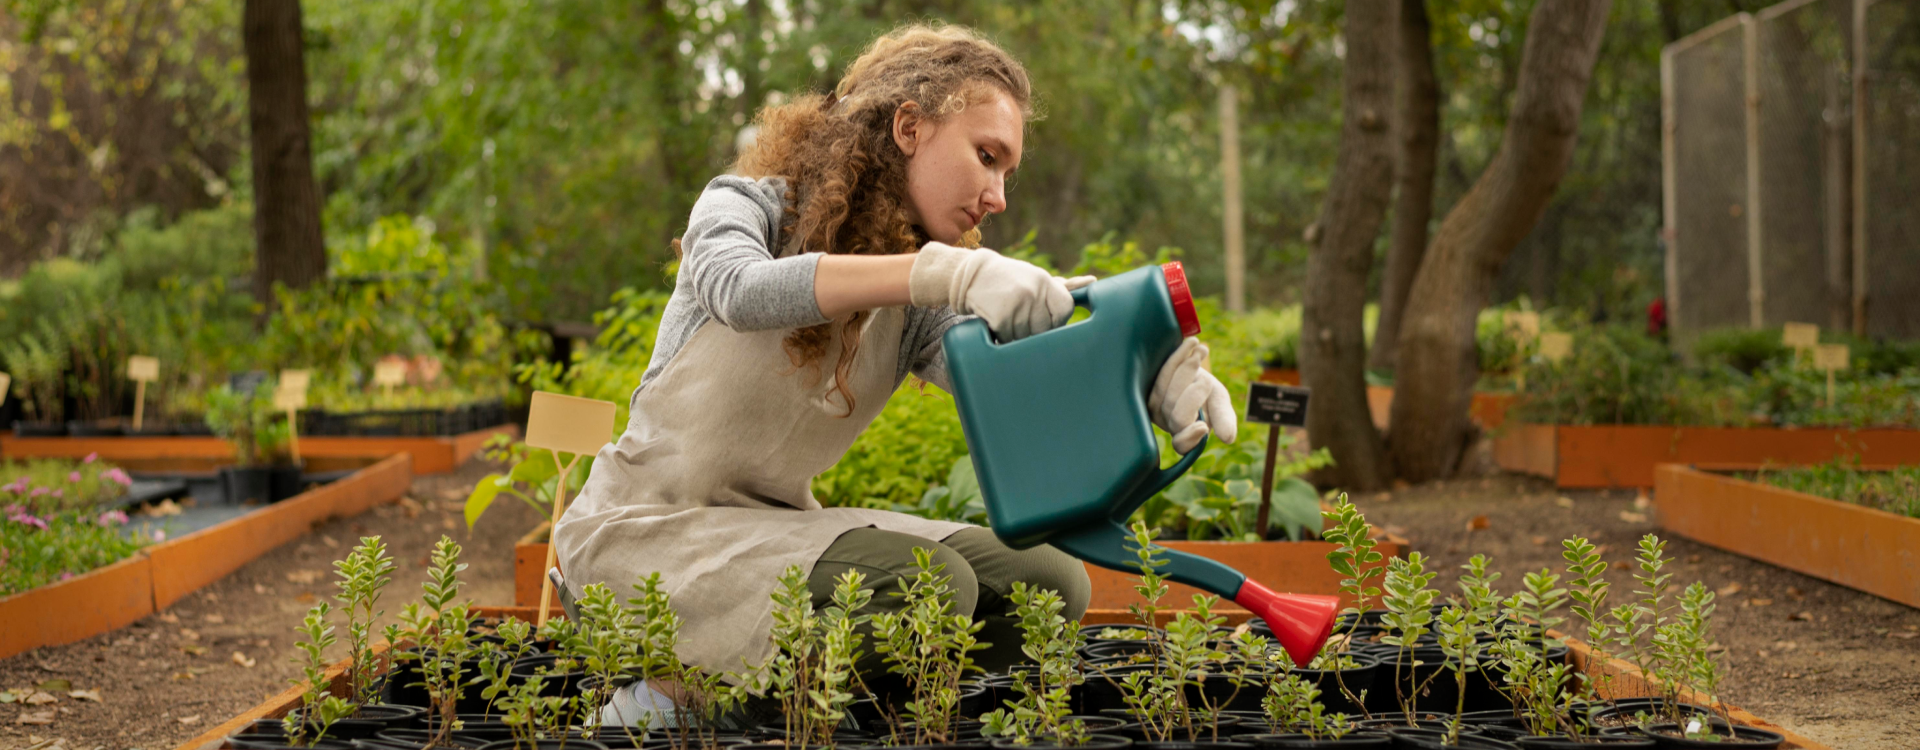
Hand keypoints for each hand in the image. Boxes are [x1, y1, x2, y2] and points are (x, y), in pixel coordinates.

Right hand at [910, 243, 1074, 340]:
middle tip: (1019, 316)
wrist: (971, 275)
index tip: (1043, 317)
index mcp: (1045, 281)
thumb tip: (1093, 283)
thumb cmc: (1009, 279)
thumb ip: (1064, 285)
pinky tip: (996, 322)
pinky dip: (1001, 337)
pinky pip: (1008, 340)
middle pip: (1046, 329)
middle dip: (1034, 329)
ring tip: (1006, 316)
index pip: (1065, 310)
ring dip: (1016, 335)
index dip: (1055, 319)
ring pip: (1026, 337)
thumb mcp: (1036, 278)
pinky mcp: (1001, 316)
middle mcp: (1034, 291)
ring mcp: (1017, 304)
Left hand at [1149, 337, 1237, 452]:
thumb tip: (1228, 439)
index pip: (1183, 445)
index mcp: (1187, 434)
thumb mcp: (1219, 403)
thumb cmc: (1208, 391)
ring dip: (1187, 369)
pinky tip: (1192, 343)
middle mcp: (1167, 423)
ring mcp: (1154, 406)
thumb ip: (1223, 418)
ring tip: (1202, 351)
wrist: (1192, 368)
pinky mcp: (1147, 386)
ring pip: (1167, 391)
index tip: (1203, 427)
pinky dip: (1178, 356)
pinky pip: (1161, 372)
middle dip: (1194, 395)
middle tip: (1206, 380)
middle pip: (1177, 414)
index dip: (1190, 437)